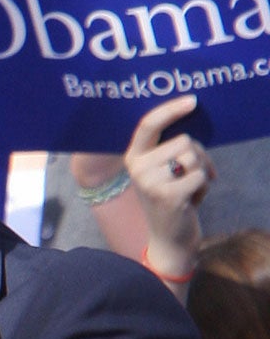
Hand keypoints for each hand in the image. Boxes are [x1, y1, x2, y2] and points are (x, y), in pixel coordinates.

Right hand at [124, 94, 213, 278]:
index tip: (193, 100)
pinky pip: (200, 176)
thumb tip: (192, 118)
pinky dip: (203, 187)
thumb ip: (170, 148)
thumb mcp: (162, 170)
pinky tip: (192, 200)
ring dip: (201, 172)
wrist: (168, 238)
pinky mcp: (167, 196)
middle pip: (183, 141)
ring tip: (189, 189)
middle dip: (197, 155)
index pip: (149, 124)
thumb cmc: (172, 197)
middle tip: (190, 175)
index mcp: (133, 157)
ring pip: (193, 157)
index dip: (171, 109)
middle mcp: (137, 168)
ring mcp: (150, 183)